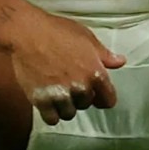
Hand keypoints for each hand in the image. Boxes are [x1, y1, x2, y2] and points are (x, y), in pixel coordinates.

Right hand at [10, 13, 125, 125]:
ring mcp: (61, 95)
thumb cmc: (58, 31)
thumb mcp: (86, 37)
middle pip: (86, 105)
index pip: (108, 100)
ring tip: (58, 93)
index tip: (97, 95)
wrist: (28, 33)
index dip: (103, 97)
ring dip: (65, 106)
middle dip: (80, 97)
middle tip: (70, 84)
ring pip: (69, 114)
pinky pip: (52, 119)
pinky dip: (51, 113)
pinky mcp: (42, 100)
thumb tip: (120, 61)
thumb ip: (104, 54)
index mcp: (95, 73)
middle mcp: (80, 87)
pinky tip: (48, 101)